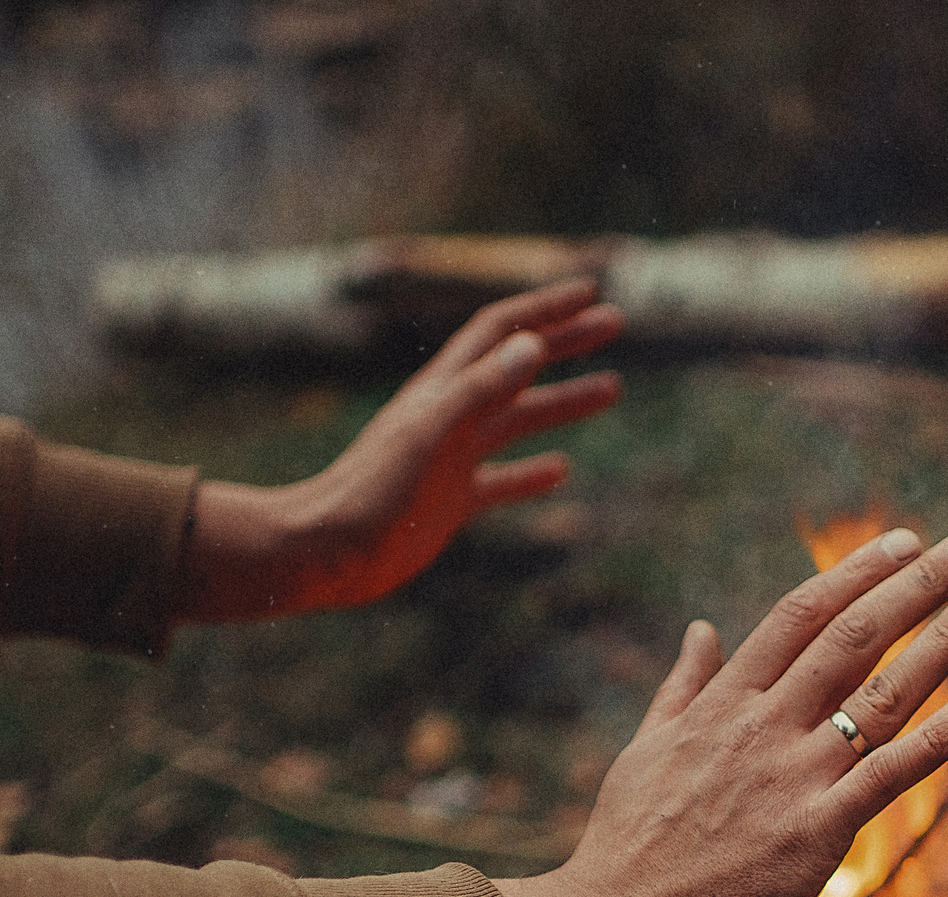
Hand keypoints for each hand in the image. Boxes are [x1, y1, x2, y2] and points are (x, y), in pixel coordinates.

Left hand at [180, 279, 624, 621]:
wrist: (331, 551)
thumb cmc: (373, 493)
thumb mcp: (431, 436)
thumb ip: (480, 390)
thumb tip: (532, 344)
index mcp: (444, 390)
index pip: (501, 332)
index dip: (546, 308)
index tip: (591, 293)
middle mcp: (451, 416)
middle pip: (518, 365)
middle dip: (567, 341)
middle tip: (615, 323)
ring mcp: (453, 458)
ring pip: (519, 419)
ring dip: (564, 401)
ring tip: (612, 389)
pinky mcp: (452, 500)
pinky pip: (502, 479)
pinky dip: (533, 472)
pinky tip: (561, 470)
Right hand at [497, 527, 947, 896]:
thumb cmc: (625, 848)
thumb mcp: (647, 750)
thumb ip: (683, 687)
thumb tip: (701, 629)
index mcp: (723, 703)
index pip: (801, 615)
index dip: (859, 574)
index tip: (906, 542)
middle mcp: (763, 725)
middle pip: (854, 635)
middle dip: (921, 583)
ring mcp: (791, 775)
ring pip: (884, 691)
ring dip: (946, 637)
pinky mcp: (814, 832)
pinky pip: (890, 773)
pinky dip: (942, 735)